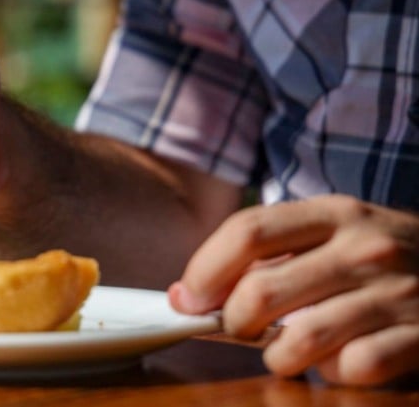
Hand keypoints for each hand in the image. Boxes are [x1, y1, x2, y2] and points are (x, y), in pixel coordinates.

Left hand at [168, 195, 418, 385]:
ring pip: (299, 340)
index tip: (190, 298)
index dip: (205, 270)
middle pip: (260, 292)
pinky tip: (341, 362)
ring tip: (289, 351)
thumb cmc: (379, 261)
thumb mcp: (333, 236)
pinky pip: (351, 369)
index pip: (246, 232)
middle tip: (241, 331)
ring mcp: (397, 293)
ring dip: (279, 357)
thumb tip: (189, 295)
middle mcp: (365, 248)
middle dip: (234, 323)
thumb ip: (267, 257)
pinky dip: (335, 374)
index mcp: (334, 213)